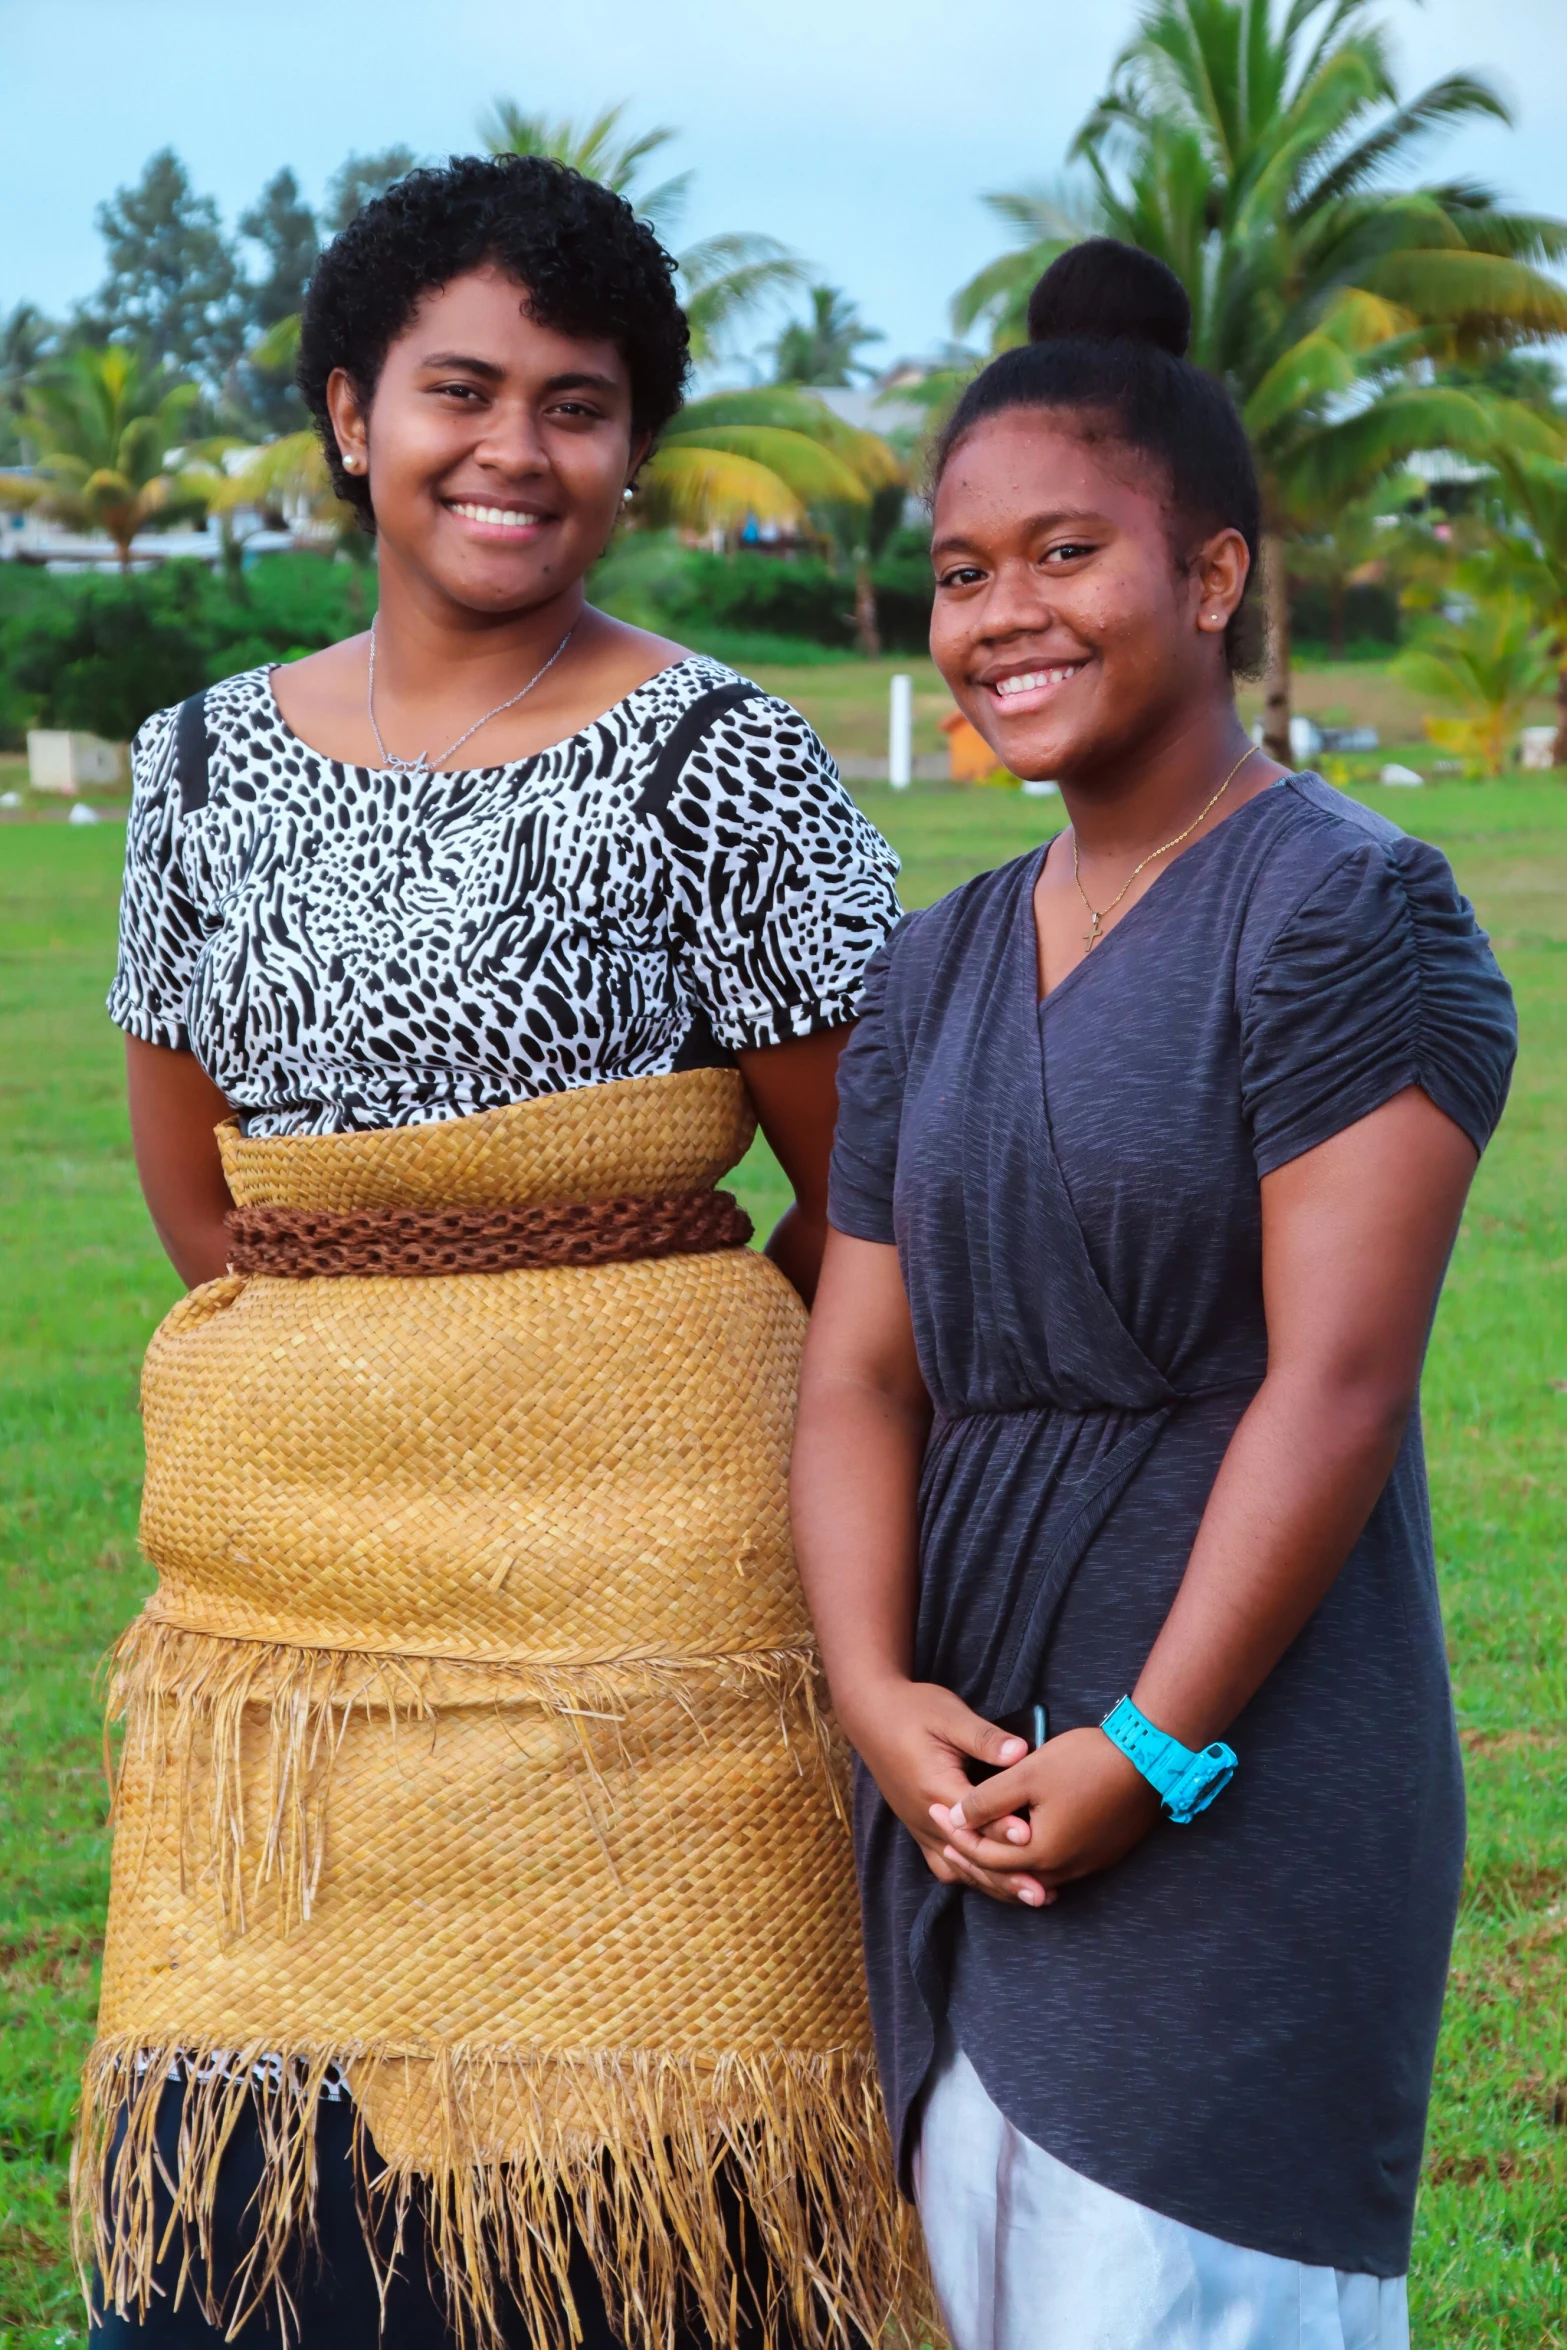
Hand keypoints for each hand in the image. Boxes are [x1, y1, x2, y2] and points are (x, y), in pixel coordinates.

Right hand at [838, 1677, 1056, 1904]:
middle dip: (1007, 1876)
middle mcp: (926, 1816)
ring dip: (991, 1884)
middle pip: (970, 1856)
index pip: (976, 1819)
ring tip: (1026, 1897)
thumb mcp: (950, 1715)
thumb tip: (1021, 1751)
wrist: (872, 1715)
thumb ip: (985, 1737)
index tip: (1033, 1841)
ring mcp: (920, 1827)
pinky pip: (944, 1865)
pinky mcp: (919, 1829)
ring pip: (957, 1869)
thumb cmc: (914, 1710)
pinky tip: (993, 1883)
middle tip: (1043, 1894)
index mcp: (935, 1788)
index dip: (1006, 1830)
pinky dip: (969, 1877)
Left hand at [930, 1726, 1161, 1905]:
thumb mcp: (1027, 1774)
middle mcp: (1065, 1870)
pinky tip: (1023, 1843)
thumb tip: (955, 1818)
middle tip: (946, 1835)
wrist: (1150, 1759)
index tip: (933, 1811)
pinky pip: (1056, 1866)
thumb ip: (988, 1799)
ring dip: (1002, 1862)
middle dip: (973, 1856)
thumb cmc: (1087, 1762)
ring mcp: (1088, 1865)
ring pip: (1033, 1874)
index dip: (955, 1834)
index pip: (985, 1856)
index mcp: (1042, 1854)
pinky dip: (1031, 1860)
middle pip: (1007, 1875)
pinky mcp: (1104, 1854)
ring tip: (977, 1844)